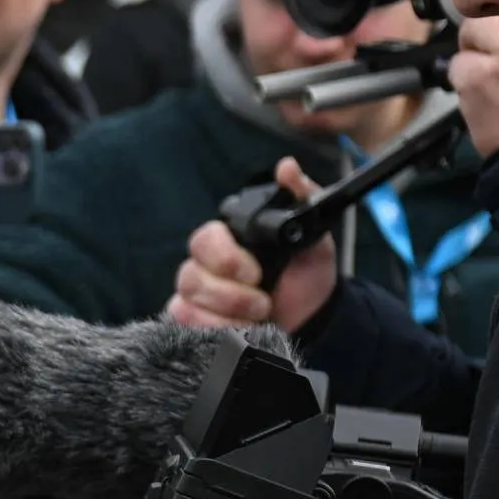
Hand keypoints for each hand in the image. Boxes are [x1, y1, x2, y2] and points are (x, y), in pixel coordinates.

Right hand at [168, 160, 335, 334]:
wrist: (313, 313)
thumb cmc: (307, 270)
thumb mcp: (313, 229)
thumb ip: (302, 195)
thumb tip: (287, 166)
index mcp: (228, 240)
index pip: (203, 241)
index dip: (225, 259)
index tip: (255, 273)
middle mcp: (205, 266)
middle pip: (190, 276)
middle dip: (229, 294)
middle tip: (263, 301)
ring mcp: (196, 296)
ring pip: (187, 304)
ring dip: (228, 316)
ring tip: (259, 317)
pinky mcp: (192, 324)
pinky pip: (185, 327)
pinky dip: (216, 331)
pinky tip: (242, 330)